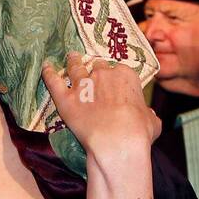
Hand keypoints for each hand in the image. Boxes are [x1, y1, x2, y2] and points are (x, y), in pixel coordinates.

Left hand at [42, 52, 159, 167]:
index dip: (116, 77)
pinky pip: (53, 82)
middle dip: (96, 69)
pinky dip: (48, 74)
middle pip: (97, 66)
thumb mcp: (152, 121)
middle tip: (92, 71)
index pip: (119, 70)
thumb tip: (149, 116)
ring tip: (71, 57)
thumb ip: (148, 114)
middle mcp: (104, 75)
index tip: (114, 83)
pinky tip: (45, 67)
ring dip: (73, 62)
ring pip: (75, 67)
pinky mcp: (65, 99)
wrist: (117, 141)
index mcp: (126, 76)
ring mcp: (83, 85)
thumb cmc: (138, 132)